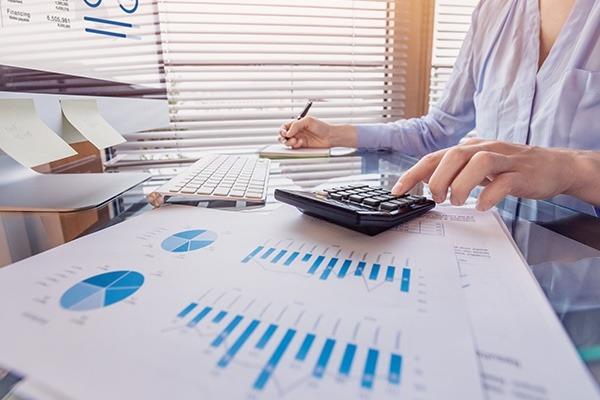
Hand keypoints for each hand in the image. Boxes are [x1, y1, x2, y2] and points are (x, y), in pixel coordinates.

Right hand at [278, 116, 356, 148]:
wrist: (330, 136)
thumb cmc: (322, 127)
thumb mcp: (308, 121)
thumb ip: (296, 125)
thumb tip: (288, 132)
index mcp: (297, 124)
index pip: (285, 127)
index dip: (283, 130)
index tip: (286, 132)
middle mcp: (297, 132)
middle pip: (283, 136)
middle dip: (283, 137)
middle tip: (288, 138)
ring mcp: (299, 139)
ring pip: (287, 142)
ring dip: (289, 142)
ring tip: (295, 141)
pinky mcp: (302, 147)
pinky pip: (294, 148)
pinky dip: (295, 146)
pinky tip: (300, 143)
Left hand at [392, 138, 578, 210]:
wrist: (555, 166)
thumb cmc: (512, 168)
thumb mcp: (479, 166)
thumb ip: (455, 172)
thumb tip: (426, 184)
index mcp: (470, 148)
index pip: (434, 157)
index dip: (413, 174)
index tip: (397, 191)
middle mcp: (484, 149)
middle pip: (453, 156)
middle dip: (438, 179)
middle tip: (436, 198)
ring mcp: (505, 160)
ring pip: (477, 163)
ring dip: (460, 185)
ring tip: (456, 201)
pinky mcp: (523, 174)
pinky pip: (504, 182)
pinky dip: (489, 195)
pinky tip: (482, 206)